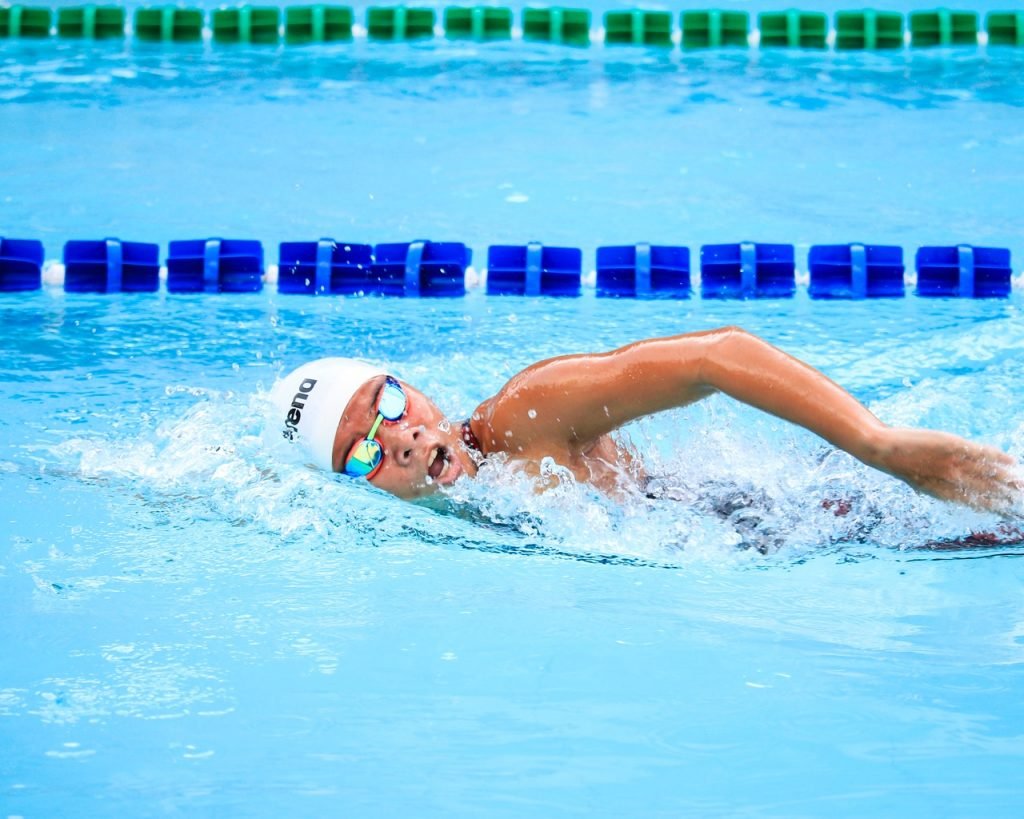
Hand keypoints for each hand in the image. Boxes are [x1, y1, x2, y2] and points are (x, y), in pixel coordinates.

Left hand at [871, 427, 1023, 515]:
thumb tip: (952, 497)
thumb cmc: (901, 467)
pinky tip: (1011, 462)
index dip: (998, 510)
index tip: (1013, 514)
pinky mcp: (953, 446)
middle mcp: (953, 482)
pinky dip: (997, 458)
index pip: (979, 506)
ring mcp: (954, 464)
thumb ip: (941, 490)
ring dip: (1011, 480)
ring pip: (990, 475)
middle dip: (1011, 498)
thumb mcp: (922, 484)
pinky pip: (981, 454)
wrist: (883, 450)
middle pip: (990, 493)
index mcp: (946, 495)